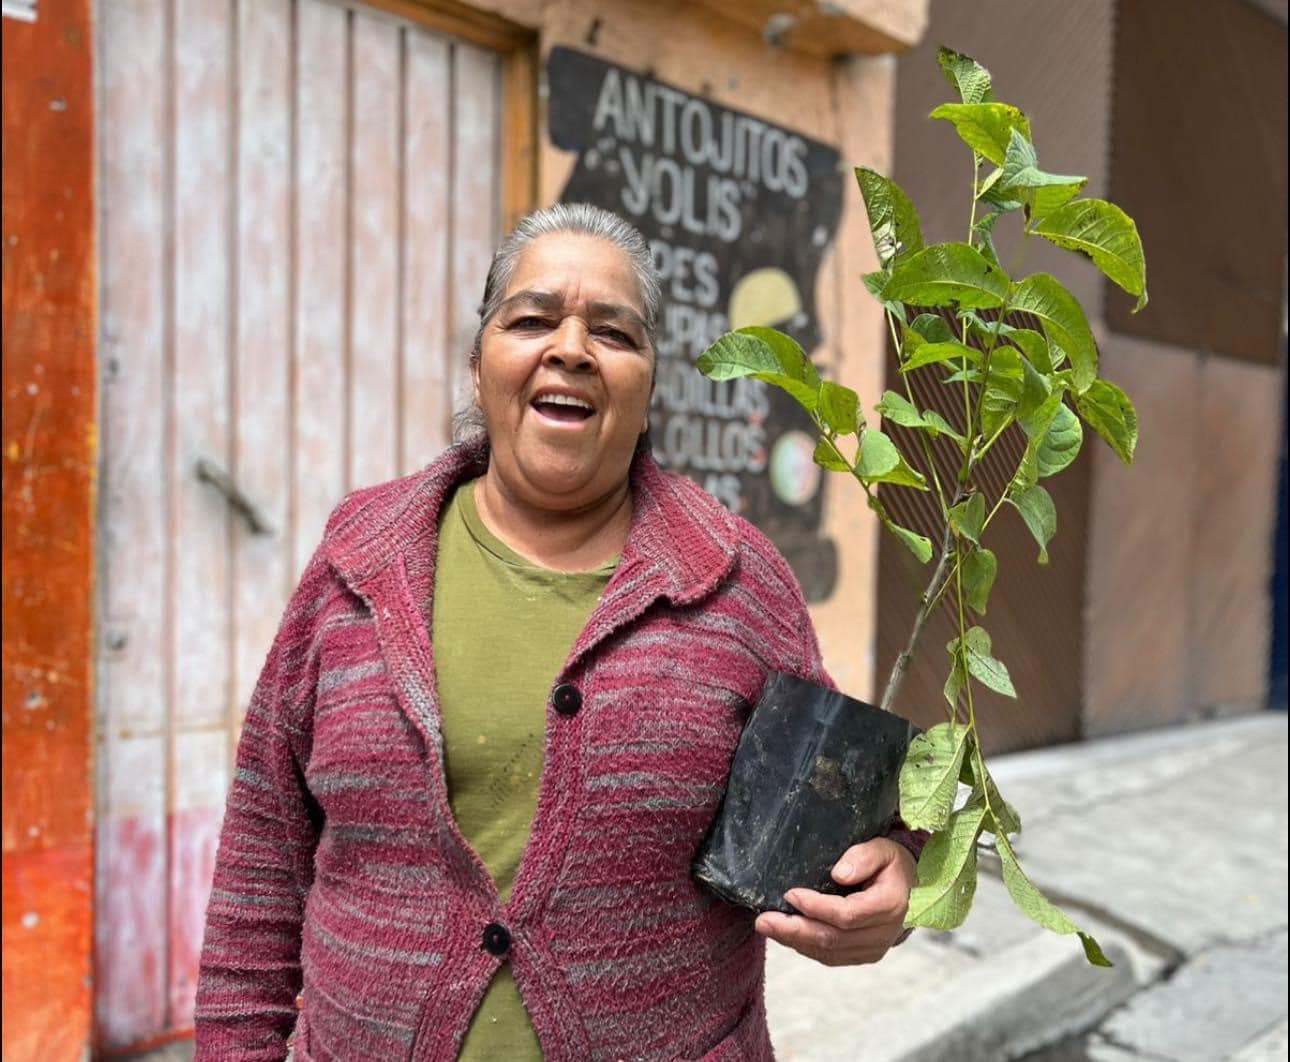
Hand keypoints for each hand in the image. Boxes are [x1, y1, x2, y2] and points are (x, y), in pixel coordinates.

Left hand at [753, 837, 917, 966]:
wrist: (912, 891)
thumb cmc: (893, 866)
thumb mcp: (883, 849)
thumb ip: (862, 857)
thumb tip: (838, 874)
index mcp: (889, 906)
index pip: (848, 915)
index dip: (817, 907)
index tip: (790, 893)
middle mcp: (882, 934)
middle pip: (833, 939)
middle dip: (794, 930)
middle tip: (764, 920)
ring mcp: (873, 949)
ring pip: (828, 952)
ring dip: (794, 941)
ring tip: (767, 927)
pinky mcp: (863, 955)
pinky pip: (830, 957)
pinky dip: (805, 947)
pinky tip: (786, 935)